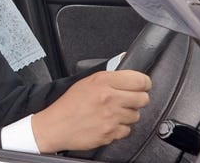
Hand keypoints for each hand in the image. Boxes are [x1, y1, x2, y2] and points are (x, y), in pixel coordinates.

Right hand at [31, 70, 151, 152]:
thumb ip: (107, 76)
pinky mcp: (111, 133)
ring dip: (127, 114)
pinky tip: (108, 123)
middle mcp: (109, 98)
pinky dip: (119, 128)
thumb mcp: (85, 81)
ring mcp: (111, 117)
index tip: (141, 85)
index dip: (143, 83)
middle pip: (143, 99)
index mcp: (103, 81)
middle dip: (137, 99)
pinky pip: (127, 130)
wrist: (56, 126)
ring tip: (112, 112)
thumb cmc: (68, 104)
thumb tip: (124, 66)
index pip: (139, 80)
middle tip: (126, 99)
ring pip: (136, 116)